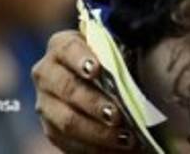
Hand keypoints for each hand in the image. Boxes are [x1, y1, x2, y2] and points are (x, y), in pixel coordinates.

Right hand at [32, 30, 135, 151]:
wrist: (97, 83)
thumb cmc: (113, 61)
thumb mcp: (116, 48)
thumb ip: (122, 50)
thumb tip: (143, 52)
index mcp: (61, 46)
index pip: (67, 48)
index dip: (81, 58)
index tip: (96, 70)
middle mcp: (47, 73)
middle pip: (67, 88)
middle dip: (93, 103)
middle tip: (117, 114)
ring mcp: (45, 103)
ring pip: (68, 120)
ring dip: (97, 131)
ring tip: (125, 137)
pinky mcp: (51, 129)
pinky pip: (69, 143)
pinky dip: (95, 147)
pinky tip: (117, 147)